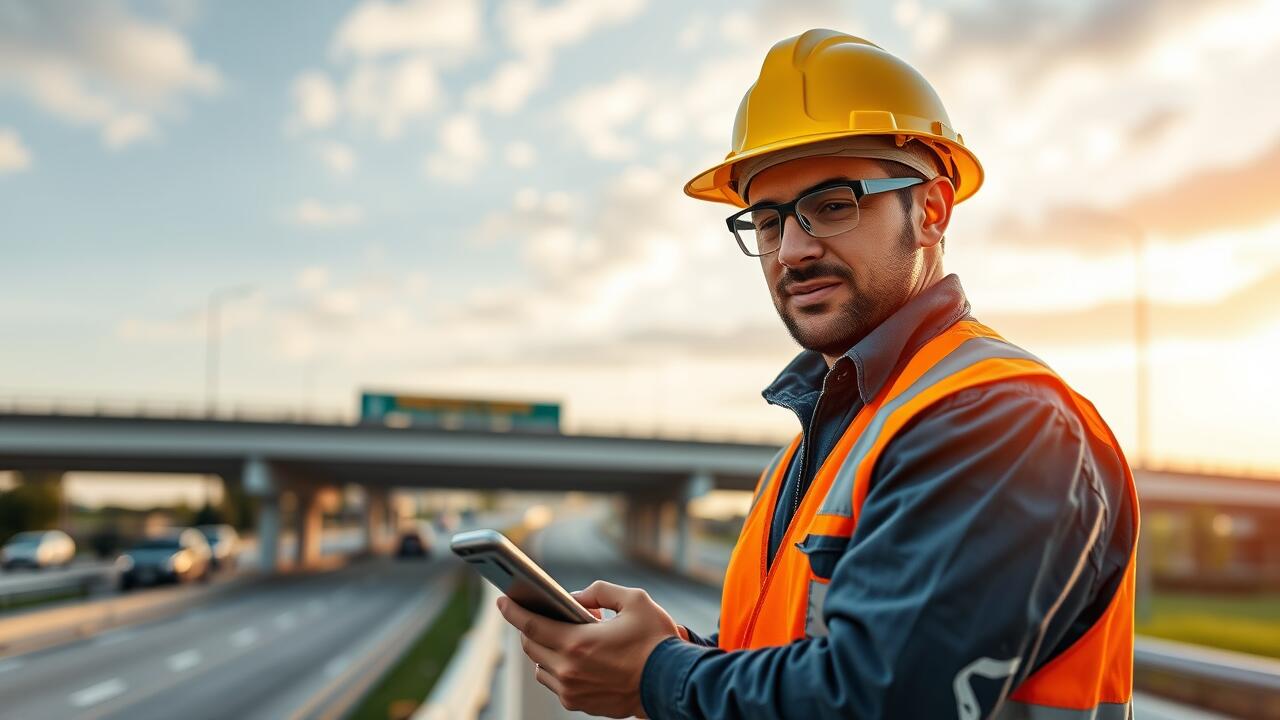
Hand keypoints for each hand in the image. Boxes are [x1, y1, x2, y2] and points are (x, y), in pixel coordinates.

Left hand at [496, 580, 679, 717]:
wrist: (672, 683)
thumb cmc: (656, 641)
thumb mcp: (634, 600)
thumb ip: (600, 591)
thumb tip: (578, 597)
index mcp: (578, 643)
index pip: (530, 625)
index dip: (512, 611)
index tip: (502, 601)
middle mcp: (568, 670)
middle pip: (531, 646)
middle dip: (532, 627)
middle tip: (545, 613)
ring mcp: (571, 690)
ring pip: (540, 667)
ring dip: (545, 649)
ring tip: (567, 635)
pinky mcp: (579, 704)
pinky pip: (556, 683)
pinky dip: (559, 667)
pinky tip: (577, 656)